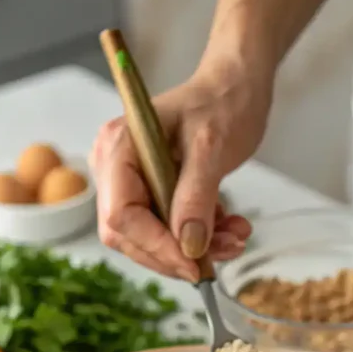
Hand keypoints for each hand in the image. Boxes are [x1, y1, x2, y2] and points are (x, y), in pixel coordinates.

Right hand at [90, 61, 271, 279]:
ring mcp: (132, 183)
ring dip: (196, 249)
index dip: (155, 245)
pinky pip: (168, 232)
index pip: (121, 215)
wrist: (236, 87)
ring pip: (152, 240)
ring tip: (236, 236)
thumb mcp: (212, 148)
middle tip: (224, 251)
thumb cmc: (221, 102)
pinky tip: (229, 228)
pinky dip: (201, 239)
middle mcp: (116, 168)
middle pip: (130, 235)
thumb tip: (189, 247)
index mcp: (118, 148)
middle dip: (178, 253)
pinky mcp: (152, 195)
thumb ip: (196, 197)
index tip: (194, 263)